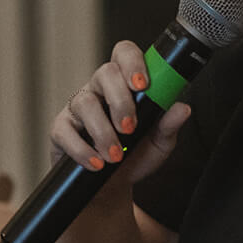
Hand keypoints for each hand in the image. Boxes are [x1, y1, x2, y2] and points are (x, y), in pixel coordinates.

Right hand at [47, 41, 191, 183]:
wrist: (111, 188)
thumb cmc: (134, 158)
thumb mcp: (158, 144)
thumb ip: (168, 126)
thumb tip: (182, 109)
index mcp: (124, 84)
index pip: (125, 55)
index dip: (132, 63)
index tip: (142, 85)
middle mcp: (99, 90)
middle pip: (105, 73)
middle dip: (120, 101)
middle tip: (129, 128)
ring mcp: (77, 108)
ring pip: (85, 102)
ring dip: (103, 131)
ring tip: (116, 155)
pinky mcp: (61, 130)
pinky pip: (65, 131)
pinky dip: (82, 150)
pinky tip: (97, 163)